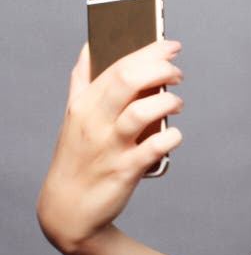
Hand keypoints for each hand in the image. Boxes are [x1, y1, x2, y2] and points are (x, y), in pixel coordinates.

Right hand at [36, 39, 183, 254]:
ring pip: (141, 112)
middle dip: (159, 69)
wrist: (69, 209)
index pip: (117, 66)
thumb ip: (82, 81)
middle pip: (128, 81)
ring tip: (178, 103)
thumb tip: (90, 47)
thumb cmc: (78, 157)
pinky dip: (170, 137)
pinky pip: (153, 148)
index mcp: (84, 104)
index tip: (171, 45)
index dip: (148, 51)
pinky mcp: (124, 171)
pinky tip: (175, 134)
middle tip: (178, 73)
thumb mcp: (74, 117)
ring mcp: (109, 147)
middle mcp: (95, 122)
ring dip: (167, 102)